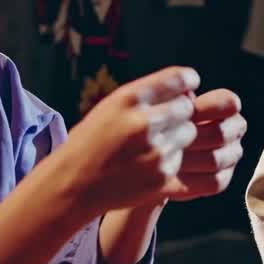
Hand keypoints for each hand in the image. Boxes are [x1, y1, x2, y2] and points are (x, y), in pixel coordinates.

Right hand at [62, 66, 200, 212]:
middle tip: (164, 119)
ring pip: (189, 132)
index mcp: (129, 99)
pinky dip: (170, 157)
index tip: (189, 84)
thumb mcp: (112, 106)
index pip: (178, 79)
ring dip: (178, 134)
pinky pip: (181, 157)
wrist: (73, 184)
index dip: (188, 80)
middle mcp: (143, 123)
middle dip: (180, 111)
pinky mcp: (161, 175)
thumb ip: (148, 94)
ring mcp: (154, 151)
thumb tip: (189, 90)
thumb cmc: (94, 139)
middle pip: (187, 107)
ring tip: (153, 141)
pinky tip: (148, 161)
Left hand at [166, 89, 246, 200]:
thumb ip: (175, 100)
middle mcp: (233, 130)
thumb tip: (185, 96)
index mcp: (226, 105)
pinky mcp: (222, 179)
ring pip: (215, 159)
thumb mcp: (164, 108)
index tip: (186, 112)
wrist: (149, 153)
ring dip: (188, 159)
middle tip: (166, 140)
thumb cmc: (159, 124)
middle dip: (192, 138)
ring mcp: (230, 156)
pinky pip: (214, 182)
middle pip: (221, 134)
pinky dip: (192, 179)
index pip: (229, 103)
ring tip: (164, 158)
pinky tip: (172, 173)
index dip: (209, 107)